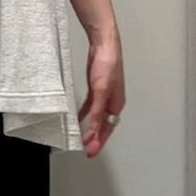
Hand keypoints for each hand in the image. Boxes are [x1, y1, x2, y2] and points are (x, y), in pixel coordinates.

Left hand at [78, 36, 125, 158]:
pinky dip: (86, 114)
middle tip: (88, 149)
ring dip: (91, 128)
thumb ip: (96, 113)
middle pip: (104, 125)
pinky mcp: (96, 87)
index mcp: (116, 103)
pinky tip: (79, 118)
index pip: (107, 129)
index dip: (99, 141)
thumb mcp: (100, 91)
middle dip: (96, 138)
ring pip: (97, 117)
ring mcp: (104, 94)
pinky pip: (91, 106)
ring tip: (84, 139)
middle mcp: (112, 100)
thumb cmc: (108, 63)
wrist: (103, 43)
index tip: (91, 152)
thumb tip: (92, 131)